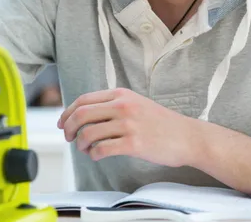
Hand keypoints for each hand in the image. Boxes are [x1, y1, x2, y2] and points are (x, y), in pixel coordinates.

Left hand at [58, 88, 198, 166]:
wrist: (188, 137)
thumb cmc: (160, 123)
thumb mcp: (135, 103)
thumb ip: (111, 104)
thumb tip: (82, 114)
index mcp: (120, 94)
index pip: (83, 100)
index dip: (67, 113)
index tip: (62, 123)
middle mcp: (123, 106)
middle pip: (81, 115)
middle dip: (69, 127)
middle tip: (68, 138)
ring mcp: (128, 124)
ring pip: (89, 133)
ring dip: (81, 144)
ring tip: (84, 149)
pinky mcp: (134, 144)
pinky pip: (102, 149)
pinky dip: (93, 154)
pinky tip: (96, 155)